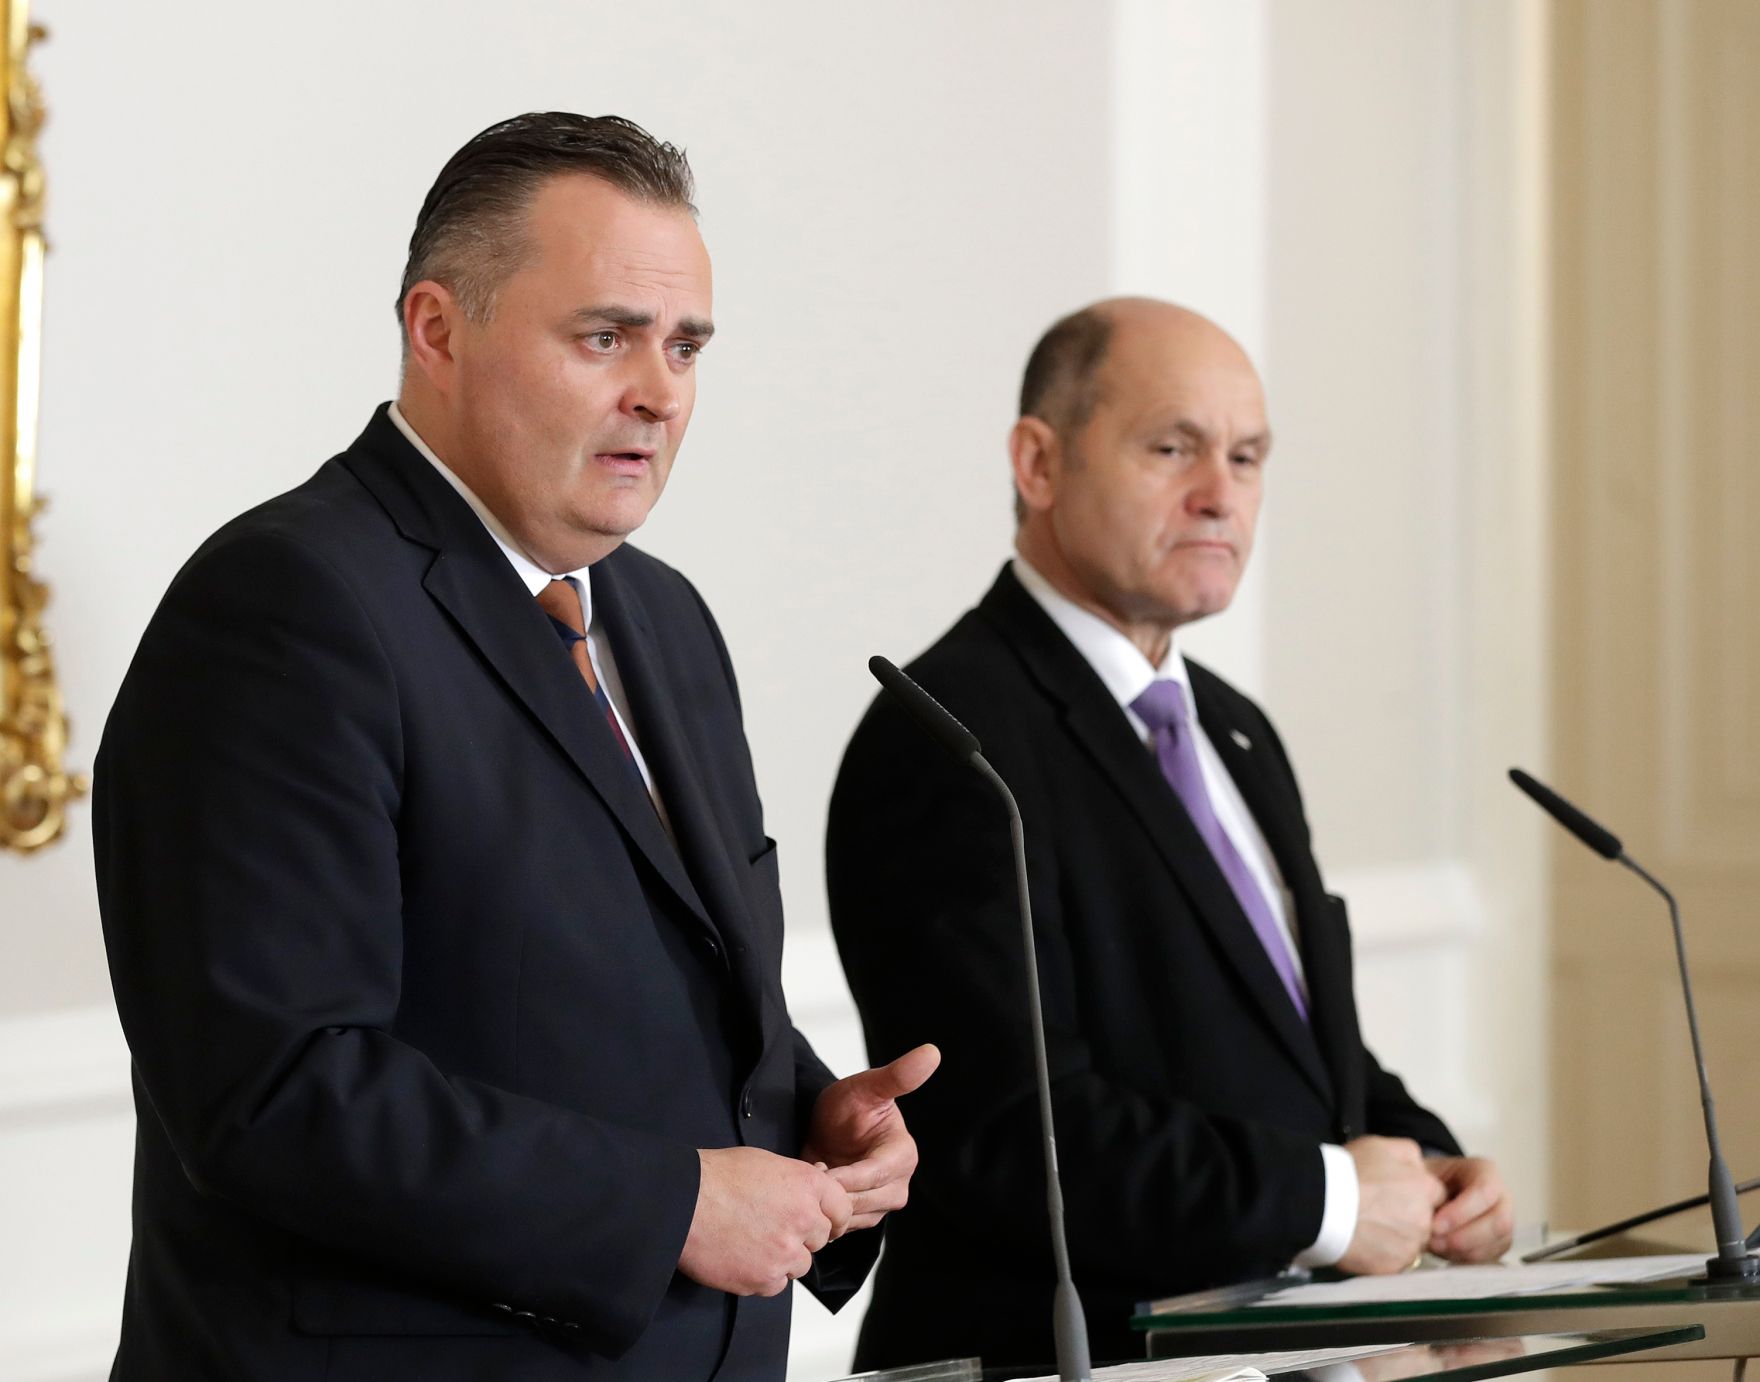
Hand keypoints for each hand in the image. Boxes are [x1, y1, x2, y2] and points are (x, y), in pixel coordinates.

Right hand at [678, 1147, 850, 1296]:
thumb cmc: (716, 1177)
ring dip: (782, 1258)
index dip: (832, 1218)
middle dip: (801, 1236)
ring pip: (799, 1265)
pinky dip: (762, 1276)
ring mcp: (786, 1253)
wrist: (683, 1203)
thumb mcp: (766, 1163)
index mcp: (808, 1185)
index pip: (842, 1209)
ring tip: (752, 1242)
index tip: (825, 1224)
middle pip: (819, 1240)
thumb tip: (813, 1189)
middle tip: (772, 1228)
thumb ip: (797, 1181)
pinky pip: (776, 1284)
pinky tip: (742, 1257)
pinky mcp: (765, 1279)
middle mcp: (804, 1219)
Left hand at [800, 1044, 939, 1230]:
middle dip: (833, 1189)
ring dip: (826, 1202)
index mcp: (903, 1154)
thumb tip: (932, 1051)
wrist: (828, 1128)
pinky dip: (825, 1214)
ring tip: (810, 1177)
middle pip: (863, 1201)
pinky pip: (843, 1227)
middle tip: (809, 1169)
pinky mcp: (864, 1218)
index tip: (819, 1165)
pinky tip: (814, 1192)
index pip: (874, 1175)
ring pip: (852, 1218)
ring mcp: (881, 1204)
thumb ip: (897, 1076)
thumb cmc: (848, 1104)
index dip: (845, 1174)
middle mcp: (898, 1184)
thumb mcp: (867, 1087)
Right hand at [1337, 1135, 1447, 1275]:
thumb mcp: (1380, 1145)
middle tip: (1380, 1211)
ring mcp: (1410, 1246)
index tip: (1396, 1195)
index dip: (1415, 1194)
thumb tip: (1418, 1164)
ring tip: (1369, 1228)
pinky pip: (1394, 1262)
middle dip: (1408, 1218)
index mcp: (1425, 1187)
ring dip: (1396, 1238)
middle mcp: (1425, 1219)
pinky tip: (1364, 1243)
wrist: (1321, 1204)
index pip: (1436, 1195)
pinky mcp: (1394, 1266)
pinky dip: (1382, 1255)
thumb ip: (1408, 1153)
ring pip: (1411, 1243)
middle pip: (1426, 1221)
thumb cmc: (1348, 1171)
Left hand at [1426, 1155, 1513, 1262]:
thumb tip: (1419, 1200)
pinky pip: (1491, 1256)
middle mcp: (1500, 1196)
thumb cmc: (1428, 1180)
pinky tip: (1444, 1253)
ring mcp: (1503, 1221)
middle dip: (1465, 1236)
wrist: (1429, 1193)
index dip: (1461, 1212)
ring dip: (1464, 1250)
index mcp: (1484, 1171)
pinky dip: (1466, 1259)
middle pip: (1499, 1221)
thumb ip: (1424, 1183)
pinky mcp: (1498, 1243)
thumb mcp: (1424, 1172)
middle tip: (1435, 1242)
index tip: (1435, 1224)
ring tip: (1436, 1247)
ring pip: (1497, 1242)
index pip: (1484, 1191)